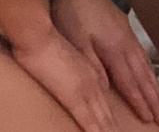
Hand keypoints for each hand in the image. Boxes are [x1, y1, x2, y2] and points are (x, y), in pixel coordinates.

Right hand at [8, 27, 124, 131]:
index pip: (105, 104)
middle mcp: (93, 83)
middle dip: (116, 129)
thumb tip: (95, 85)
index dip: (113, 120)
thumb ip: (84, 72)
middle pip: (108, 113)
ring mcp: (85, 89)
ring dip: (110, 130)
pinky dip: (96, 128)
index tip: (118, 131)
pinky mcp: (73, 94)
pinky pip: (87, 117)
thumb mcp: (71, 59)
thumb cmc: (49, 45)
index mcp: (92, 75)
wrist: (39, 37)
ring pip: (103, 116)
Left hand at [52, 0, 158, 125]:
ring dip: (154, 85)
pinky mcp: (123, 30)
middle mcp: (126, 45)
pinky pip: (141, 56)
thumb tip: (105, 89)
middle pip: (143, 76)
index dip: (140, 101)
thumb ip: (92, 65)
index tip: (151, 118)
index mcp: (115, 50)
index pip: (130, 82)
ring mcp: (127, 36)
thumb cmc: (73, 14)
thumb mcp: (76, 42)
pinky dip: (148, 70)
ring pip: (145, 66)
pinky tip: (150, 74)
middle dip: (153, 98)